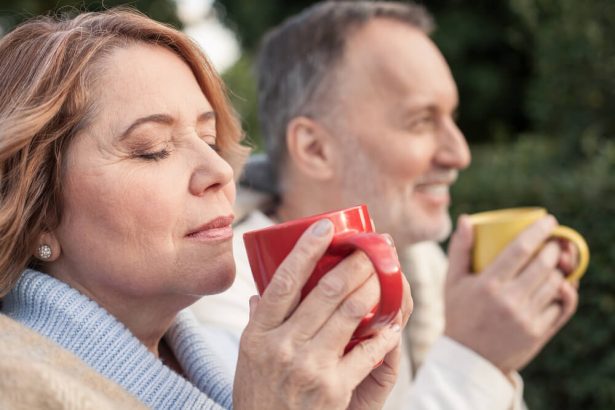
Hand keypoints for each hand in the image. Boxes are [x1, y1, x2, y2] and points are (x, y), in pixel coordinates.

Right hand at [233, 219, 409, 409]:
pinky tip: (393, 322)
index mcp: (258, 332)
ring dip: (375, 287)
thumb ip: (257, 321)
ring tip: (388, 273)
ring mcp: (309, 366)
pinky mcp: (334, 388)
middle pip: (327, 290)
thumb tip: (260, 293)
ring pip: (352, 312)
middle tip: (373, 246)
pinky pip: (367, 351)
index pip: (284, 280)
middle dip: (356, 262)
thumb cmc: (259, 394)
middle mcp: (282, 345)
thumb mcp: (246, 357)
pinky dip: (384, 335)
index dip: (306, 249)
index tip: (325, 226)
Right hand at [444, 215, 578, 373]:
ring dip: (561, 269)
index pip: (520, 249)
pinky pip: (562, 307)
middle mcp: (509, 300)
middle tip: (554, 243)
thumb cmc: (459, 314)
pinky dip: (565, 293)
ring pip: (556, 284)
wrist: (468, 359)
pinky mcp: (538, 333)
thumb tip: (466, 219)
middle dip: (555, 248)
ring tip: (557, 263)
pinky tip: (562, 285)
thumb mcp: (452, 282)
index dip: (539, 231)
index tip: (550, 221)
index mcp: (488, 284)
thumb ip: (459, 250)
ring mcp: (526, 318)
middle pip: (544, 264)